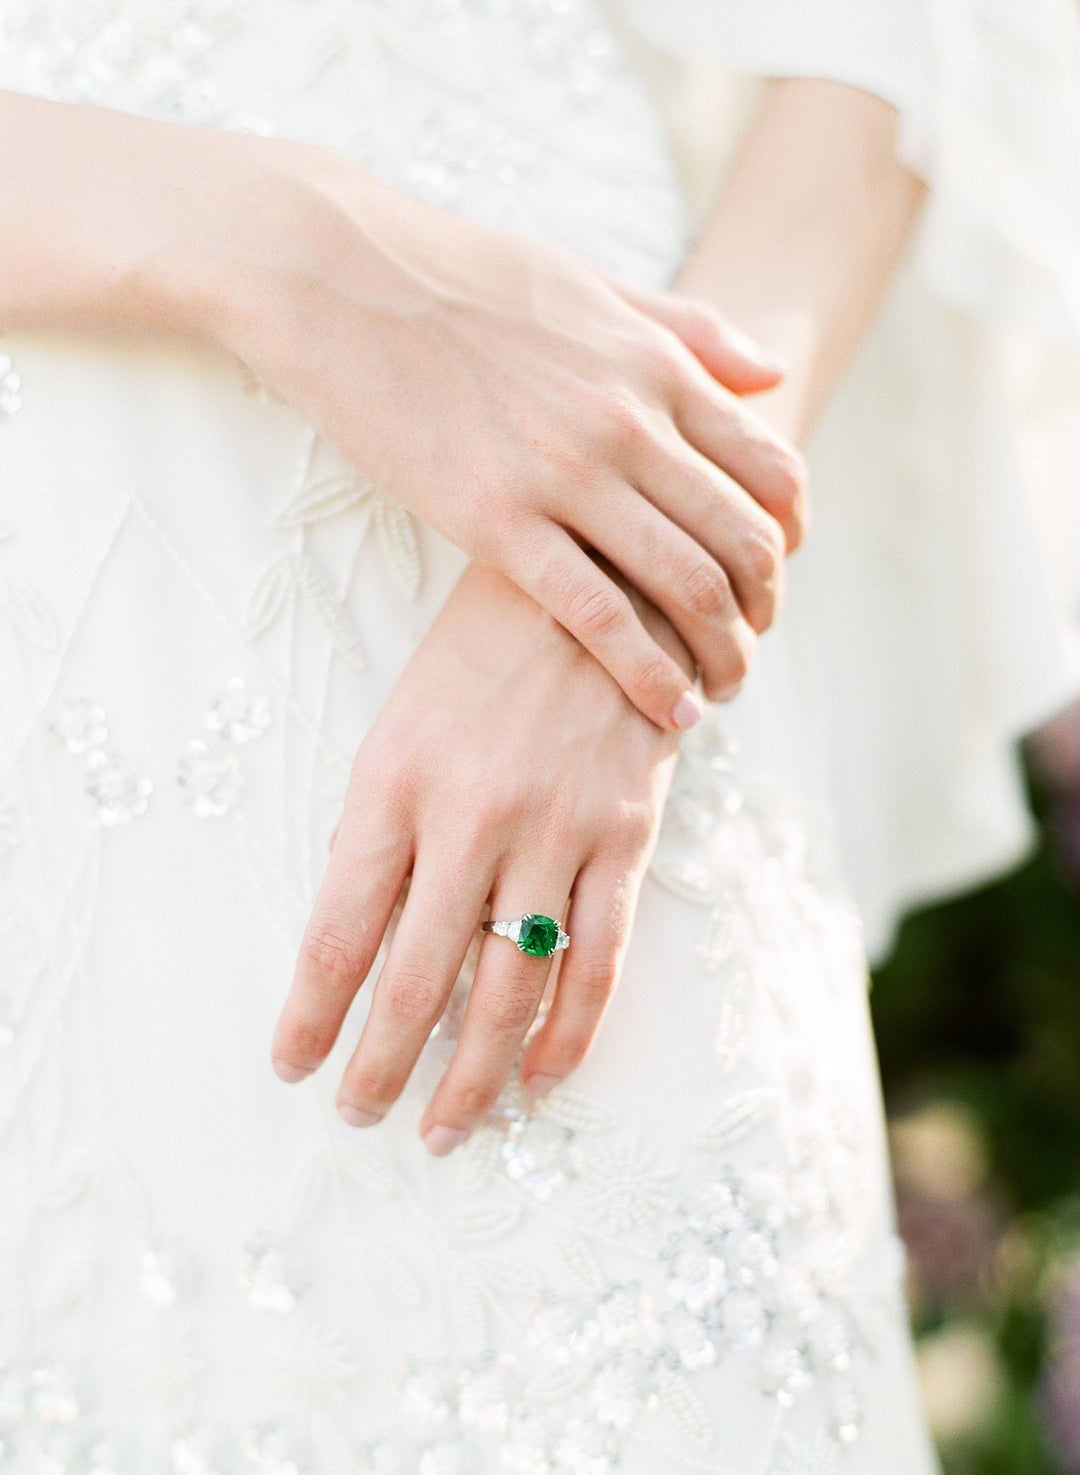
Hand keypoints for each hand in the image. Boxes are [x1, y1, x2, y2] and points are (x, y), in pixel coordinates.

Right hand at [206, 140, 805, 727]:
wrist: (339, 275)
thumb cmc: (462, 278)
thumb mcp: (591, 285)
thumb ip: (688, 330)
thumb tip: (772, 371)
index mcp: (656, 366)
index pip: (771, 470)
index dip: (789, 539)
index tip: (773, 575)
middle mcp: (629, 422)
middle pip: (744, 540)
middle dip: (764, 610)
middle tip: (749, 646)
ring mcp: (565, 474)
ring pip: (687, 585)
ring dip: (721, 653)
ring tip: (718, 690)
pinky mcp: (495, 521)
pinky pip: (598, 616)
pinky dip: (647, 674)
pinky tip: (667, 711)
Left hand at [269, 562, 685, 1147]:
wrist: (598, 586)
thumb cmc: (480, 658)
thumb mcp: (401, 725)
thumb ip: (380, 830)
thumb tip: (360, 942)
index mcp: (393, 783)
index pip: (339, 931)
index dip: (312, 1015)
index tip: (292, 1067)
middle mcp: (469, 817)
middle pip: (418, 979)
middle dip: (382, 1067)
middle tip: (361, 1118)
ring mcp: (553, 831)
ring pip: (509, 987)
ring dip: (472, 1075)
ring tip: (443, 1130)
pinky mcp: (624, 838)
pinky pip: (599, 959)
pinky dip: (570, 1032)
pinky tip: (542, 1077)